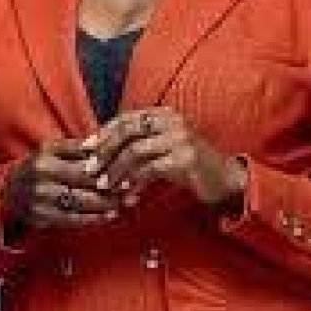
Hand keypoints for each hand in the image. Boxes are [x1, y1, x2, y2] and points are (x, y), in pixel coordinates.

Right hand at [1, 135, 117, 230]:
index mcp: (46, 155)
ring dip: (106, 204)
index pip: (83, 159)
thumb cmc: (39, 167)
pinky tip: (108, 216)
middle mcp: (41, 176)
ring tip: (125, 203)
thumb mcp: (53, 150)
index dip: (107, 165)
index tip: (126, 168)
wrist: (7, 192)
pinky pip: (72, 220)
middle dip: (110, 186)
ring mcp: (39, 198)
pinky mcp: (40, 218)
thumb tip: (105, 143)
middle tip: (130, 189)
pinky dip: (93, 219)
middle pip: (83, 182)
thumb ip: (78, 148)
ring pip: (80, 203)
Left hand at [87, 106, 246, 207]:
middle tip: (90, 169)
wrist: (225, 179)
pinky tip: (128, 197)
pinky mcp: (185, 159)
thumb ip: (140, 143)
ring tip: (105, 186)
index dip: (103, 132)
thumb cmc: (189, 165)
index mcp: (164, 114)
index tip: (86, 149)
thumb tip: (102, 150)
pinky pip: (150, 170)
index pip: (126, 118)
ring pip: (135, 151)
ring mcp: (180, 139)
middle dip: (105, 150)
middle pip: (127, 130)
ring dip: (116, 170)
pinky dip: (135, 184)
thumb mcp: (164, 147)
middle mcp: (172, 121)